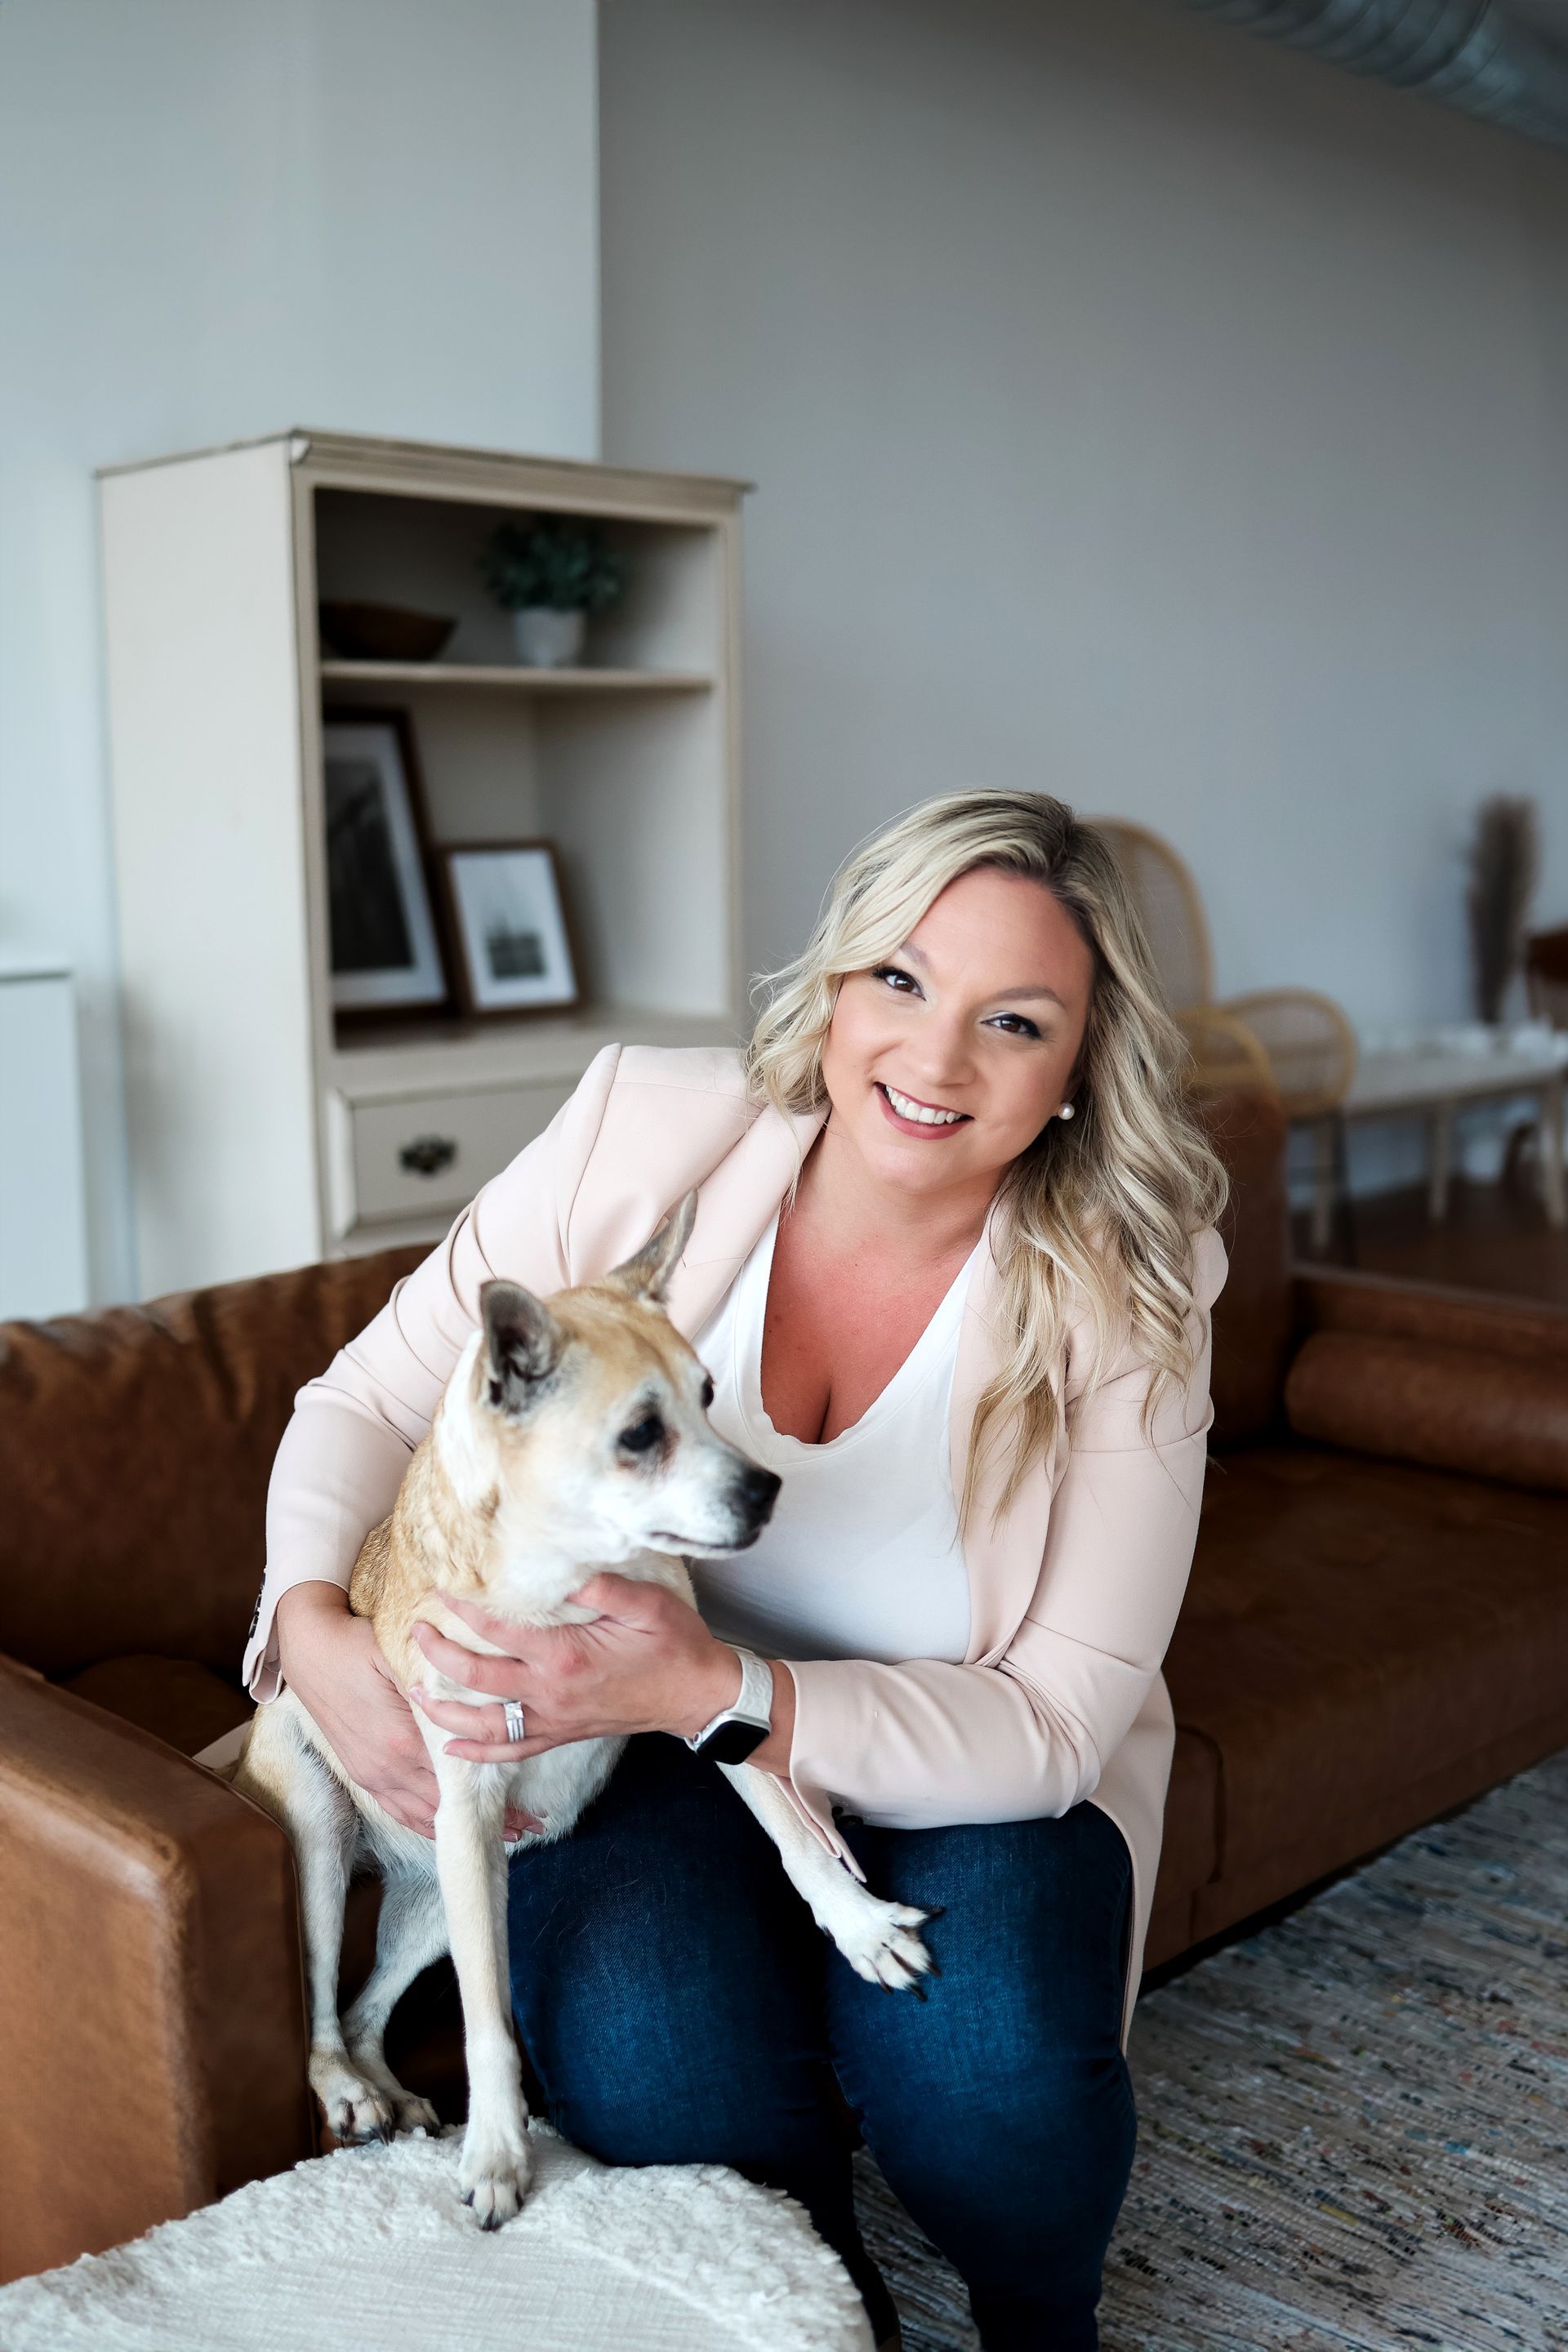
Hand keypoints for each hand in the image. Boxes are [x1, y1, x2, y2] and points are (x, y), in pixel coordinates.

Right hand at [274, 1581, 541, 1838]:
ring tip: (500, 1834)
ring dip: (460, 1826)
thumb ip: (439, 1679)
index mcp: (405, 1740)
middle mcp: (389, 1767)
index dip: (496, 1795)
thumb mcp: (402, 1656)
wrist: (309, 1651)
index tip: (530, 1808)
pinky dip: (426, 1823)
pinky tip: (447, 1829)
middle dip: (488, 1817)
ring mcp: (373, 1775)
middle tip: (529, 1827)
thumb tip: (481, 1687)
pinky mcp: (362, 1775)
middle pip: (447, 1804)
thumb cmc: (357, 1646)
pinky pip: (398, 1810)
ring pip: (423, 1815)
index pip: (461, 1778)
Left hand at [408, 1573, 747, 1762]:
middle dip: (440, 1657)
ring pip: (486, 1724)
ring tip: (415, 1692)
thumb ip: (603, 1586)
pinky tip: (454, 1748)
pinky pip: (513, 1749)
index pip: (500, 1631)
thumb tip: (563, 1570)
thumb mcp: (647, 1604)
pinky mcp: (563, 1733)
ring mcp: (555, 1719)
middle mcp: (552, 1692)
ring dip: (446, 1710)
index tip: (442, 1592)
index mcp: (566, 1655)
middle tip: (416, 1633)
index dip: (466, 1611)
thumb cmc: (675, 1645)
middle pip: (479, 1680)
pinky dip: (480, 1753)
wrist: (697, 1695)